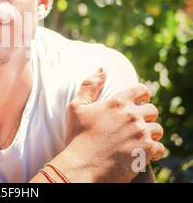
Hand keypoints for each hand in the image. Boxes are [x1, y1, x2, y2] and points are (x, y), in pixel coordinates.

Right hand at [61, 68, 164, 182]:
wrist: (82, 166)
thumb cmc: (77, 136)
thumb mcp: (77, 107)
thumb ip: (89, 85)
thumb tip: (102, 69)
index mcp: (117, 102)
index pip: (142, 90)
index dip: (142, 95)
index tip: (140, 101)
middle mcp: (132, 115)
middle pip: (152, 110)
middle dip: (146, 116)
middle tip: (135, 125)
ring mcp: (141, 133)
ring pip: (158, 129)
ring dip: (150, 133)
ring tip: (138, 139)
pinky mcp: (147, 151)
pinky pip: (160, 148)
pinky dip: (153, 151)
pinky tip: (141, 153)